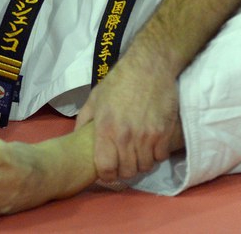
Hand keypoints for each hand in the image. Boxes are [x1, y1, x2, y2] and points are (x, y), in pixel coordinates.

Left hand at [75, 56, 179, 181]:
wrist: (150, 66)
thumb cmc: (120, 80)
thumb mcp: (95, 97)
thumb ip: (84, 119)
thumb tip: (76, 136)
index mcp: (106, 130)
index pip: (106, 169)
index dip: (107, 175)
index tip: (110, 171)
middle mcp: (126, 137)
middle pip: (127, 171)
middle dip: (125, 170)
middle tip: (125, 162)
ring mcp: (147, 136)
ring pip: (145, 166)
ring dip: (141, 163)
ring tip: (139, 153)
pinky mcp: (164, 132)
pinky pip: (160, 156)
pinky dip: (156, 154)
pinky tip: (152, 145)